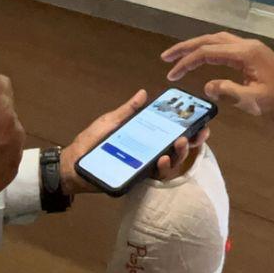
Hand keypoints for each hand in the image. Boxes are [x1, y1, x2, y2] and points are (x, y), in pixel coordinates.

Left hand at [61, 89, 209, 195]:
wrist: (72, 165)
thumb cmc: (90, 142)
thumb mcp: (110, 122)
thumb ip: (128, 111)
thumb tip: (143, 93)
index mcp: (144, 137)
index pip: (170, 133)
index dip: (188, 129)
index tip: (200, 122)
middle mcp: (147, 153)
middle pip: (176, 149)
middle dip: (191, 142)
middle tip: (197, 134)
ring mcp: (143, 167)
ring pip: (169, 163)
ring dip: (178, 154)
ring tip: (179, 143)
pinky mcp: (136, 179)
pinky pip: (154, 175)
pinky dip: (161, 167)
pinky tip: (163, 158)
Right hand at [161, 32, 273, 122]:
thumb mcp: (252, 101)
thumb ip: (227, 92)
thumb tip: (206, 86)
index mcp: (246, 53)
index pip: (208, 52)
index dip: (187, 62)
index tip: (171, 74)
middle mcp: (248, 45)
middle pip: (211, 40)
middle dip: (187, 47)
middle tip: (166, 57)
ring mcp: (252, 49)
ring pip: (219, 41)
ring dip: (199, 47)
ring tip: (180, 57)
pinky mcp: (255, 56)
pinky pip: (228, 48)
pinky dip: (212, 51)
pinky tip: (204, 60)